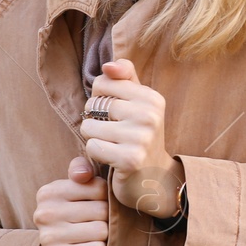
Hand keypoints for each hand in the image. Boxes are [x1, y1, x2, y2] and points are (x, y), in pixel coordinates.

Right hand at [25, 155, 107, 245]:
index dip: (105, 198)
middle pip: (101, 209)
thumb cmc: (79, 216)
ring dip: (104, 236)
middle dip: (106, 218)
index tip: (95, 205)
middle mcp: (44, 213)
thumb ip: (82, 169)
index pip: (99, 187)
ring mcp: (48, 237)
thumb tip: (83, 174)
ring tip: (93, 237)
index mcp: (48, 192)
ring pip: (101, 230)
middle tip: (96, 224)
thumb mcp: (79, 189)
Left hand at [80, 58, 183, 218]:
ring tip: (112, 146)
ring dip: (93, 139)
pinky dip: (95, 155)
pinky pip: (92, 147)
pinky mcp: (130, 159)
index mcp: (152, 97)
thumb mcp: (138, 104)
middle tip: (113, 134)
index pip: (103, 82)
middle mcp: (150, 115)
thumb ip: (125, 78)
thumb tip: (108, 66)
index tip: (115, 114)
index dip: (99, 99)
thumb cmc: (139, 137)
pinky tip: (112, 159)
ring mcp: (142, 137)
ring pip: (89, 127)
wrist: (155, 179)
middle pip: (93, 105)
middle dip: (94, 121)